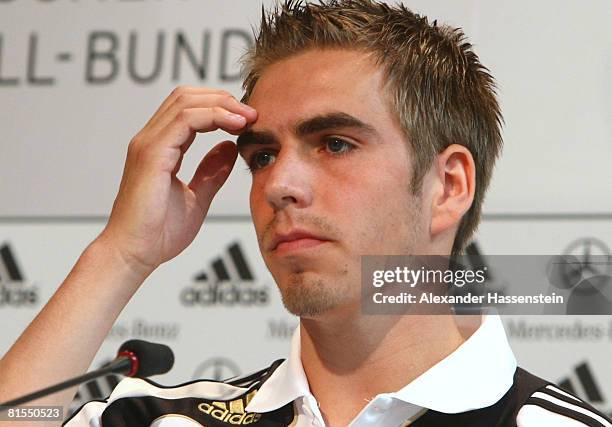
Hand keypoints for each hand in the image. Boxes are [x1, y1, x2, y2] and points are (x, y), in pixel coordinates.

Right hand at [98, 86, 256, 276]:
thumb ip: (211, 171)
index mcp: (160, 147)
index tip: (248, 120)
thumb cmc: (158, 233)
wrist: (135, 254)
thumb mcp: (196, 197)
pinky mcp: (151, 155)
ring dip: (222, 104)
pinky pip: (184, 121)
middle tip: (252, 113)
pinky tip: (235, 126)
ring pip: (186, 102)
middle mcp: (150, 140)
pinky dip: (213, 116)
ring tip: (248, 118)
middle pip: (186, 96)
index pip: (189, 109)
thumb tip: (229, 147)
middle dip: (223, 98)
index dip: (220, 107)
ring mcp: (148, 144)